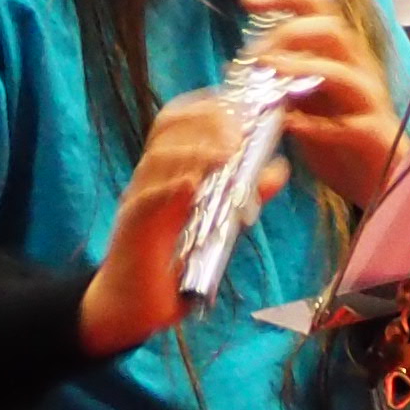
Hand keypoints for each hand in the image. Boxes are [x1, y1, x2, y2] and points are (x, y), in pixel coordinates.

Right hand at [84, 86, 252, 353]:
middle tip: (239, 131)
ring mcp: (139, 200)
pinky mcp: (133, 228)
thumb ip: (245, 194)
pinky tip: (193, 185)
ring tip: (227, 153)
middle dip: (206, 120)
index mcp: (168, 169)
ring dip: (194, 151)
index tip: (241, 104)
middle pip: (168, 128)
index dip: (208, 105)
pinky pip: (147, 199)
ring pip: (159, 159)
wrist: (131, 304)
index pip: (179, 120)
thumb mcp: (218, 222)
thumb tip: (278, 168)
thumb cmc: (173, 261)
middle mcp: (150, 177)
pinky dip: (170, 188)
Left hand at [245, 0, 401, 209]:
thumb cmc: (339, 139)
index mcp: (342, 55)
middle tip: (257, 55)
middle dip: (290, 34)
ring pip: (341, 73)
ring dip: (301, 69)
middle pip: (332, 32)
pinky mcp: (371, 136)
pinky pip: (344, 127)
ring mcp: (368, 102)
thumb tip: (249, 63)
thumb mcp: (307, 103)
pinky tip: (289, 125)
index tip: (249, 2)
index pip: (320, 10)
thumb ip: (286, 81)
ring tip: (270, 75)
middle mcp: (359, 70)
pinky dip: (313, 125)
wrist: (377, 181)